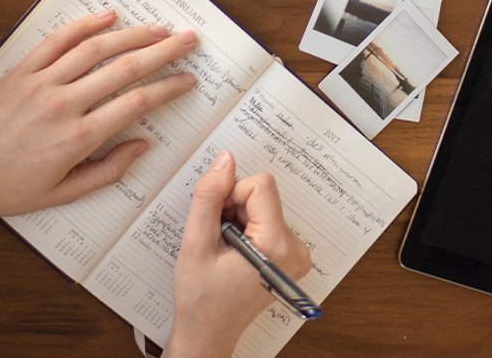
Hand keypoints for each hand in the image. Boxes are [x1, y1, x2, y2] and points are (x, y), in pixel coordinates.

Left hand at [0, 8, 196, 224]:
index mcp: (77, 138)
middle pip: (124, 68)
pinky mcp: (20, 72)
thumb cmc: (10, 189)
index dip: (168, 88)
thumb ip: (109, 170)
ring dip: (132, 34)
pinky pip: (56, 41)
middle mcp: (63, 104)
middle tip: (187, 40)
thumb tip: (143, 145)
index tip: (187, 79)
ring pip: (95, 49)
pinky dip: (83, 25)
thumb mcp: (65, 193)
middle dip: (162, 51)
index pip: (136, 103)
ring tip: (158, 28)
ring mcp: (40, 83)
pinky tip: (107, 16)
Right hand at [164, 151, 311, 357]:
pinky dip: (246, 228)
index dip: (231, 195)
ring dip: (238, 218)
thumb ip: (209, 196)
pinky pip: (267, 219)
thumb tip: (225, 160)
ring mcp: (296, 253)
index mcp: (277, 245)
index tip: (217, 221)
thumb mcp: (196, 242)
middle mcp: (296, 248)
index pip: (260, 185)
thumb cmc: (201, 297)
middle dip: (233, 208)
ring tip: (224, 249)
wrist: (208, 332)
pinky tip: (234, 252)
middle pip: (262, 194)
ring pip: (262, 205)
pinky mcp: (290, 254)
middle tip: (218, 239)